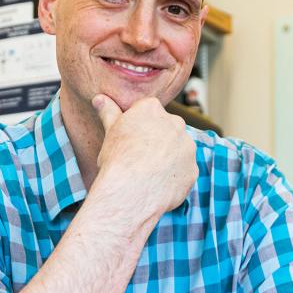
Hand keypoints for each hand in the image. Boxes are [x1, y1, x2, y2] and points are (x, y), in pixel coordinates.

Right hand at [90, 95, 197, 215]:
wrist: (131, 193)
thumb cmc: (117, 160)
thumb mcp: (110, 132)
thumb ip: (109, 112)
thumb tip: (99, 99)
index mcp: (152, 109)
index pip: (147, 111)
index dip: (137, 127)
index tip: (130, 140)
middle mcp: (175, 123)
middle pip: (166, 128)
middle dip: (156, 140)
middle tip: (138, 157)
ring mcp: (187, 147)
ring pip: (177, 149)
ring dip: (167, 158)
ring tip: (148, 173)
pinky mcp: (193, 169)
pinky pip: (183, 171)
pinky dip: (173, 176)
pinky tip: (158, 185)